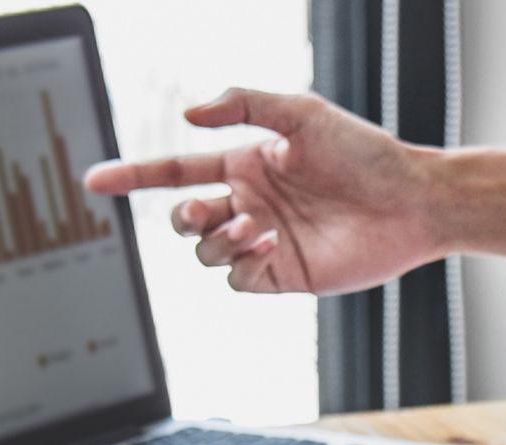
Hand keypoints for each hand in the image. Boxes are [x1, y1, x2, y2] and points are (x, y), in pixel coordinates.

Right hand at [84, 88, 441, 294]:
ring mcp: (266, 242)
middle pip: (185, 218)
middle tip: (204, 211)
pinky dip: (240, 262)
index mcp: (246, 164)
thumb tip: (190, 114)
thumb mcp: (300, 113)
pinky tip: (269, 243)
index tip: (94, 181)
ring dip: (218, 239)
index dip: (133, 176)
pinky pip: (237, 279)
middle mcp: (250, 204)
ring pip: (206, 252)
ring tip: (256, 224)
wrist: (411, 200)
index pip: (176, 173)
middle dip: (183, 216)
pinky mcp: (285, 274)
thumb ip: (244, 105)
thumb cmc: (364, 152)